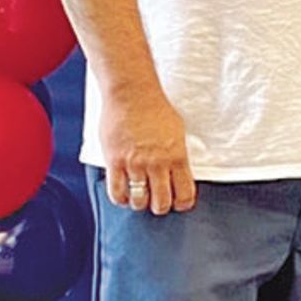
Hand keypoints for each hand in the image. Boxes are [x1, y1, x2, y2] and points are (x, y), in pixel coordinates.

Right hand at [101, 87, 196, 215]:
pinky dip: (121, 199)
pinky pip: (117, 192)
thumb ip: (178, 155)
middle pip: (162, 203)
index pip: (185, 194)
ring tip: (139, 197)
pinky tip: (124, 194)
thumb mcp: (177, 132)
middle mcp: (157, 163)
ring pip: (139, 201)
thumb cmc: (155, 109)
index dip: (182, 204)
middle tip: (157, 202)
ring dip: (140, 204)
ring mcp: (135, 164)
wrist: (132, 93)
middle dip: (160, 207)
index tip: (178, 203)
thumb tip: (180, 174)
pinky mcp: (115, 161)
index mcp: (177, 156)